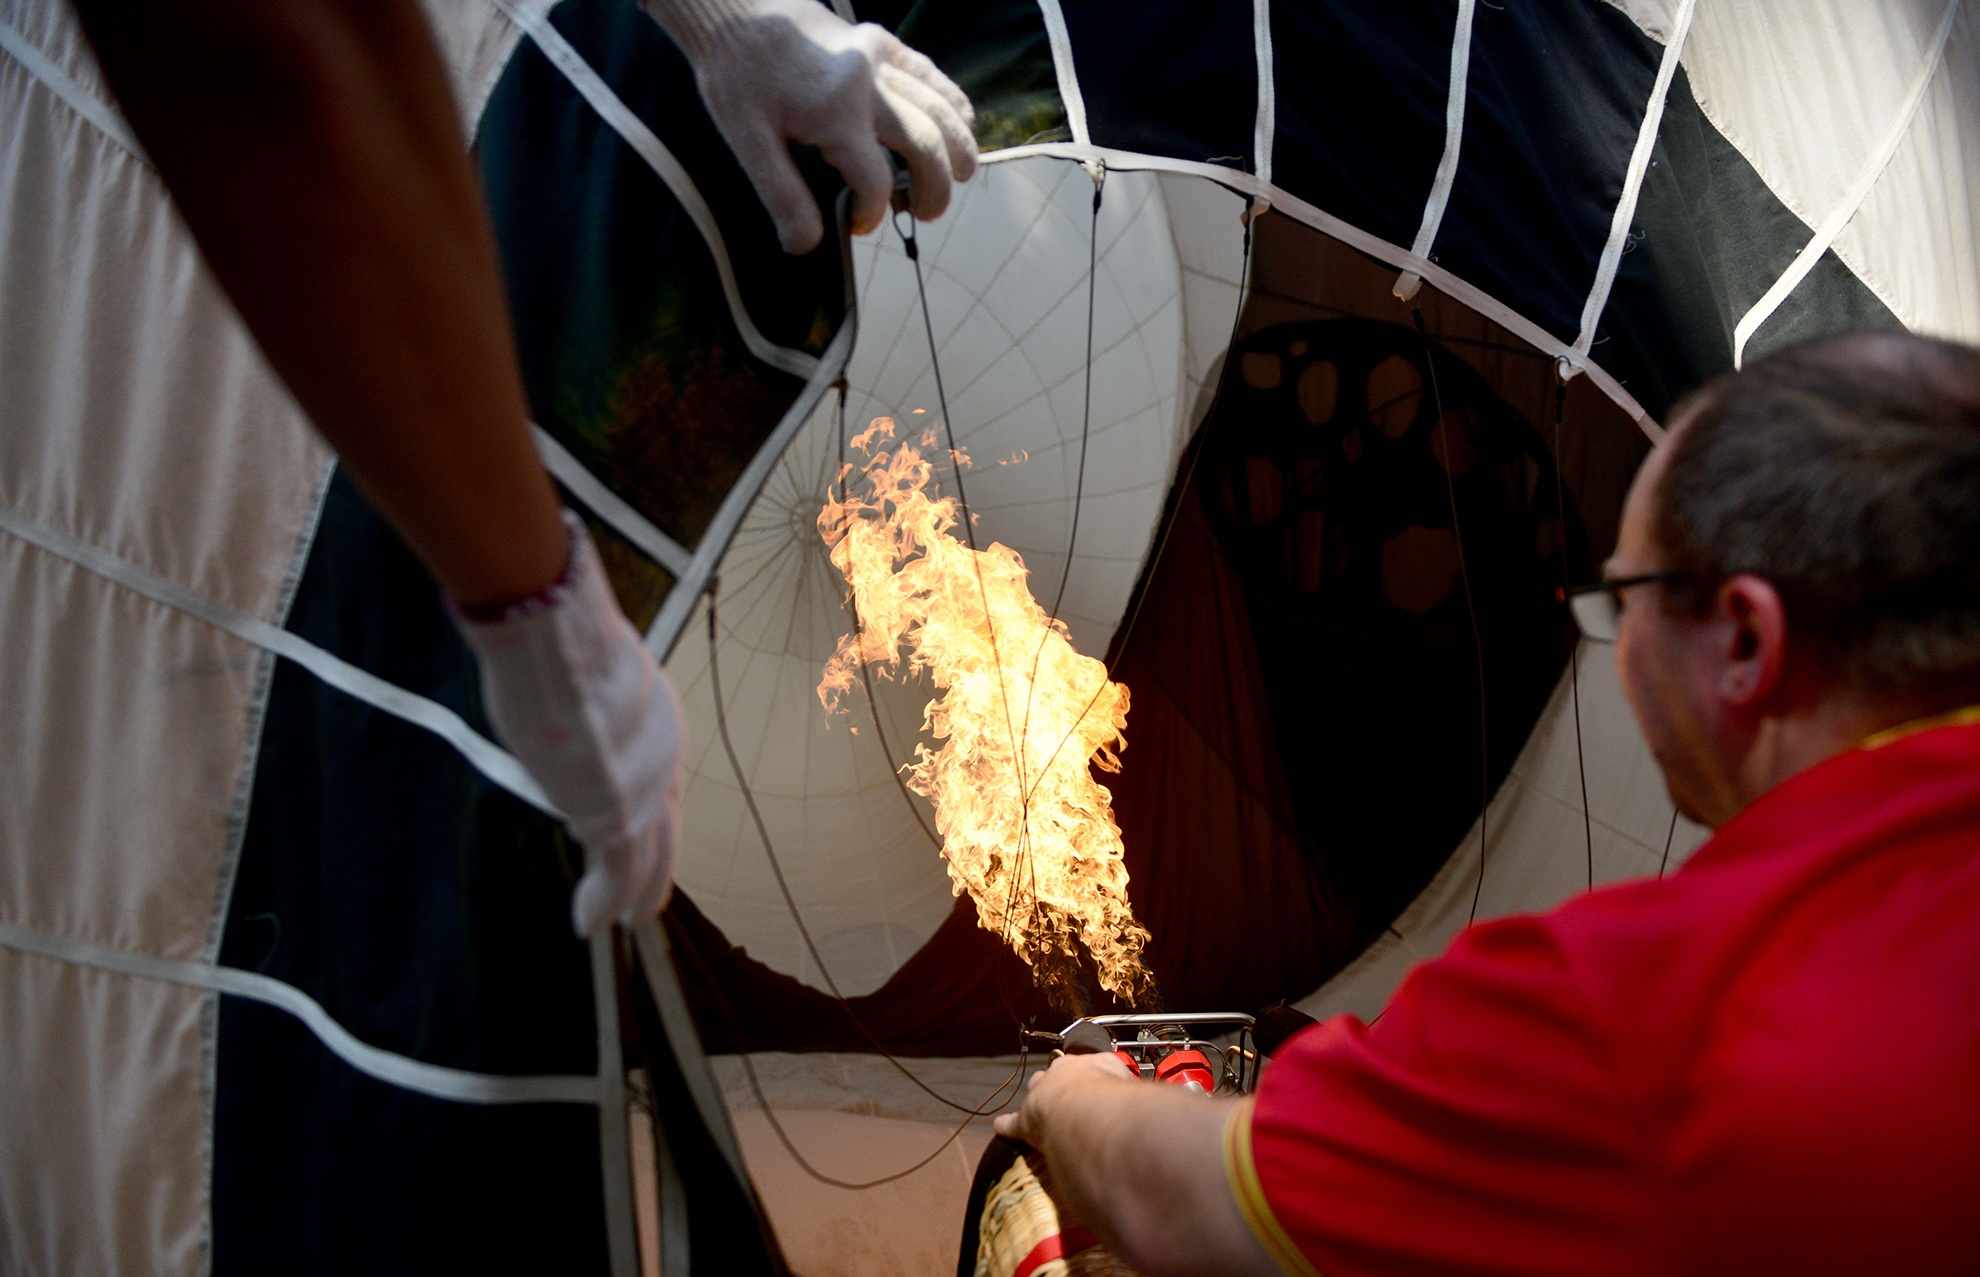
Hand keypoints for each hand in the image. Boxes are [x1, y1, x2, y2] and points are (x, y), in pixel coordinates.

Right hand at [456, 513, 686, 936]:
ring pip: (642, 855)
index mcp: (661, 718)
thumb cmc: (557, 636)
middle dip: (655, 870)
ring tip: (615, 920)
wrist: (555, 634)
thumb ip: (585, 699)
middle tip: (645, 906)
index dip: (652, 817)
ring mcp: (641, 787)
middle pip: (664, 825)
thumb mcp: (582, 670)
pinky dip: (604, 901)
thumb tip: (559, 691)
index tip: (642, 841)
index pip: (660, 780)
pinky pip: (616, 869)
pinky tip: (592, 925)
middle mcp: (663, 755)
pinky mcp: (615, 811)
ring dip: (627, 893)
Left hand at [642, 0, 977, 252]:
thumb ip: (782, 196)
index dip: (871, 213)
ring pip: (941, 110)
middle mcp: (868, 84)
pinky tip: (960, 129)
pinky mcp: (883, 43)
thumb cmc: (737, 74)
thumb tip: (806, 245)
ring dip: (957, 152)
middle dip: (935, 190)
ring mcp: (880, 59)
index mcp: (834, 113)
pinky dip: (953, 106)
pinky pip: (932, 76)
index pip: (875, 181)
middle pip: (926, 145)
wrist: (735, 11)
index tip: (856, 223)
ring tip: (955, 181)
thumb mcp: (746, 141)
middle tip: (924, 214)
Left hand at [995, 1051, 1139, 1145]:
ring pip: (1035, 1090)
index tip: (1101, 1084)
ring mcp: (1041, 1095)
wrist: (1087, 1111)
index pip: (1093, 1065)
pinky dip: (1007, 1125)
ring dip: (1038, 1098)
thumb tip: (1152, 1106)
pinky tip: (1001, 1127)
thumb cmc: (1114, 1098)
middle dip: (1061, 1082)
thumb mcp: (1135, 1088)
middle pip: (1058, 1073)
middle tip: (1069, 1095)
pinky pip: (1012, 1122)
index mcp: (1091, 1063)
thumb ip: (1137, 1094)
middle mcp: (1063, 1073)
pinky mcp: (1026, 1121)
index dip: (1097, 1077)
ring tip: (1041, 1106)